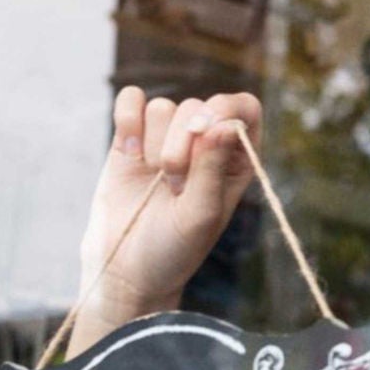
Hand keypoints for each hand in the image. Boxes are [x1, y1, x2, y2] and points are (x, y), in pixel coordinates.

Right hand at [76, 86, 262, 328]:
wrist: (125, 269)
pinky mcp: (131, 139)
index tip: (208, 131)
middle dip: (182, 143)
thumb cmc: (174, 249)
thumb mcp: (200, 215)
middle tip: (174, 186)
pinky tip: (128, 152)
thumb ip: (212, 169)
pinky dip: (128, 120)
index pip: (243, 108)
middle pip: (197, 107)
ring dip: (155, 144)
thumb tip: (224, 124)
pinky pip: (132, 101)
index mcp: (235, 159)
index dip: (226, 109)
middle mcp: (204, 144)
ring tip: (155, 182)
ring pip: (163, 107)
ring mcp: (166, 139)